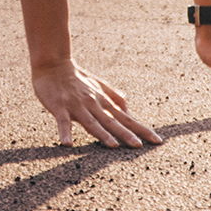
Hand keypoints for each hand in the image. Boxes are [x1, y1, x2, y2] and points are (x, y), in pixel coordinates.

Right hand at [32, 60, 162, 147]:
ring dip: (102, 134)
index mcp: (104, 101)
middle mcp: (93, 104)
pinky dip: (65, 132)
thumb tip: (128, 111)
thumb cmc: (76, 78)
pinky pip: (62, 121)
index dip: (141, 129)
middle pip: (112, 121)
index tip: (157, 141)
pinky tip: (67, 143)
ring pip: (91, 122)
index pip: (126, 118)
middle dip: (126, 134)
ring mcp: (76, 105)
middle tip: (139, 146)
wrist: (53, 64)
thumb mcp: (98, 86)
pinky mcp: (59, 106)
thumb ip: (113, 98)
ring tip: (113, 146)